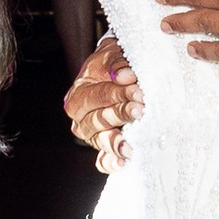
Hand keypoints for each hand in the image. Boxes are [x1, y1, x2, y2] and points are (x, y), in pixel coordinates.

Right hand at [64, 34, 141, 168]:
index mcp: (78, 95)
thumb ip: (117, 64)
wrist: (118, 71)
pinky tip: (123, 163)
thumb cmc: (115, 63)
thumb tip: (124, 76)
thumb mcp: (113, 55)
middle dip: (121, 114)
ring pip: (100, 140)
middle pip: (99, 120)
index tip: (138, 92)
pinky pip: (103, 160)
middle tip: (141, 110)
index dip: (118, 94)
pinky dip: (111, 163)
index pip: (98, 96)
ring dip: (116, 141)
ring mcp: (92, 135)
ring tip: (130, 145)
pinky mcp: (103, 147)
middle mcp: (80, 118)